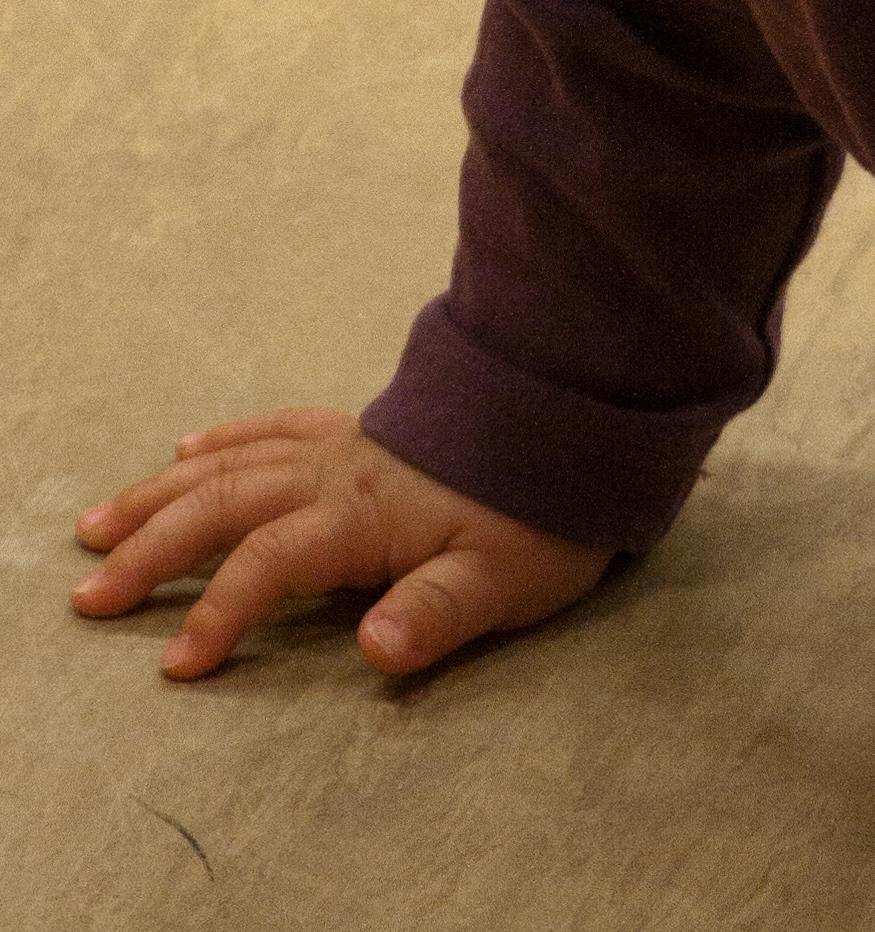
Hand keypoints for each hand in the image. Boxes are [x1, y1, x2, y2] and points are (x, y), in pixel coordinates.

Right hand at [71, 407, 612, 677]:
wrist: (581, 413)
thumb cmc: (543, 511)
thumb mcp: (506, 579)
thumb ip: (436, 614)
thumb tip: (373, 651)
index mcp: (364, 515)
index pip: (270, 563)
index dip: (220, 611)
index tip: (178, 665)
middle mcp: (339, 472)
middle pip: (225, 505)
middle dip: (152, 549)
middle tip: (88, 592)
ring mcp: (346, 443)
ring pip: (233, 462)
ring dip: (162, 492)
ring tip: (97, 524)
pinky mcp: (361, 427)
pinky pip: (275, 424)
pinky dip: (226, 437)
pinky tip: (187, 445)